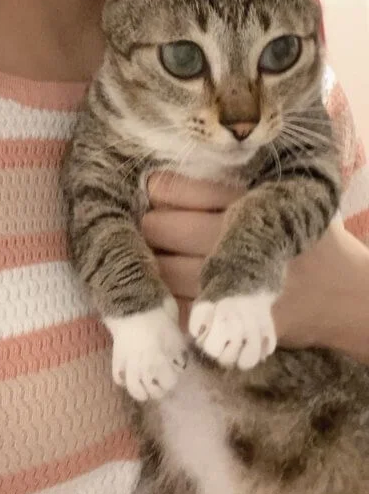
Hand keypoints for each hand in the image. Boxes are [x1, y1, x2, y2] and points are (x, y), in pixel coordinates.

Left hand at [141, 172, 368, 354]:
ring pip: (163, 271)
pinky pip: (178, 308)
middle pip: (162, 228)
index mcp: (253, 200)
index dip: (157, 189)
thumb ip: (234, 181)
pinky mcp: (235, 319)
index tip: (155, 192)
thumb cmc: (303, 235)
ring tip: (160, 256)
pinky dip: (168, 298)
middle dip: (150, 226)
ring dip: (152, 264)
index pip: (178, 189)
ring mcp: (240, 281)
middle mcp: (244, 237)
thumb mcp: (282, 195)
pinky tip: (174, 288)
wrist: (343, 294)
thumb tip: (164, 174)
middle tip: (153, 225)